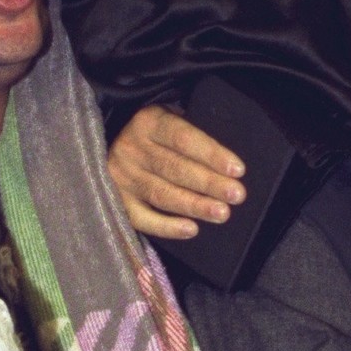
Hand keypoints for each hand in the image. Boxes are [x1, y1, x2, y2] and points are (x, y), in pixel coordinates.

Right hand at [107, 104, 245, 240]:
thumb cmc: (156, 136)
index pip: (183, 138)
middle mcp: (132, 148)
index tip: (237, 169)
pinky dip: (167, 226)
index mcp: (149, 122)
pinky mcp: (117, 200)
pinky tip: (191, 229)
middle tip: (236, 195)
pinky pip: (142, 218)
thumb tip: (227, 167)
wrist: (113, 143)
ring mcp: (122, 176)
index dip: (211, 154)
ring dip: (195, 205)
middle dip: (209, 183)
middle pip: (174, 168)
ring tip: (221, 213)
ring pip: (161, 194)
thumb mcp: (170, 121)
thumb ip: (191, 138)